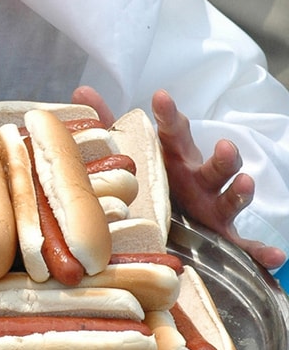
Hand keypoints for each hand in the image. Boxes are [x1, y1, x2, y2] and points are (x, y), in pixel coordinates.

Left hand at [72, 86, 286, 269]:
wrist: (166, 221)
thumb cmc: (151, 178)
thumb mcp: (129, 152)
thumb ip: (108, 124)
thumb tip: (81, 92)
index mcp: (174, 157)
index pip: (174, 132)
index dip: (169, 116)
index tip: (160, 98)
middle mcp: (197, 180)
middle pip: (214, 164)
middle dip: (222, 156)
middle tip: (224, 145)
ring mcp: (212, 207)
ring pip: (231, 198)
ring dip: (241, 191)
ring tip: (245, 183)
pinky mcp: (220, 235)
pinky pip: (244, 245)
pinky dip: (260, 251)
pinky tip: (274, 256)